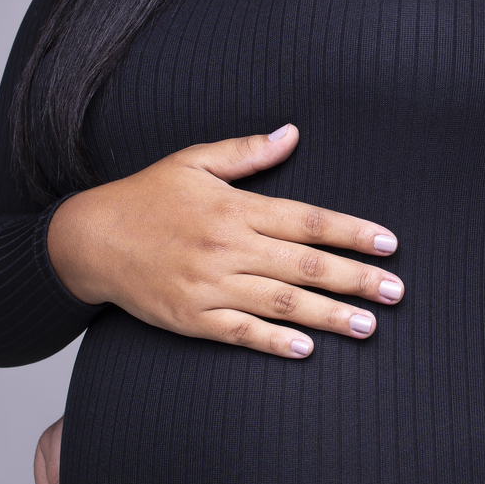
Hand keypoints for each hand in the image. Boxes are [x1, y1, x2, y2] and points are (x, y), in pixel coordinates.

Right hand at [47, 125, 401, 356]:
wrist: (88, 240)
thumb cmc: (145, 197)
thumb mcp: (193, 161)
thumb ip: (247, 153)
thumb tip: (292, 133)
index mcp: (236, 208)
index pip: (309, 220)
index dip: (353, 232)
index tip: (388, 244)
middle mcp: (229, 247)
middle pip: (306, 264)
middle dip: (356, 280)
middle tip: (396, 291)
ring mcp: (210, 285)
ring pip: (282, 302)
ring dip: (329, 316)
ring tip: (369, 327)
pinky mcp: (191, 317)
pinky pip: (240, 332)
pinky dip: (274, 342)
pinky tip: (306, 350)